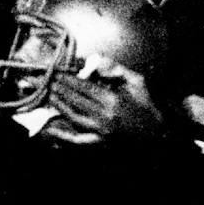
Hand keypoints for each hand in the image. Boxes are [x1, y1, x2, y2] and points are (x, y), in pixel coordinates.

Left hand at [43, 58, 164, 145]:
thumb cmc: (147, 105)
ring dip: (57, 103)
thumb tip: (94, 60)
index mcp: (113, 99)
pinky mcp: (99, 143)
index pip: (83, 86)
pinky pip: (76, 139)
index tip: (55, 71)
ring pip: (72, 115)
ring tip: (48, 93)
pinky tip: (50, 128)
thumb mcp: (137, 82)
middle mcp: (104, 116)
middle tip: (44, 79)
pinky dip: (62, 135)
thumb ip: (115, 69)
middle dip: (58, 87)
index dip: (67, 78)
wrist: (159, 134)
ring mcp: (100, 131)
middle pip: (74, 99)